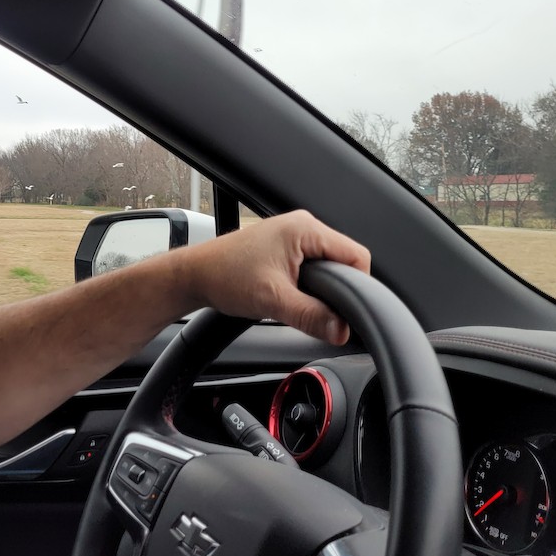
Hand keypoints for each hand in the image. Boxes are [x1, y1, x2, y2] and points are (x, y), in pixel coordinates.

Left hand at [182, 210, 369, 344]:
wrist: (196, 275)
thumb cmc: (225, 276)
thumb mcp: (274, 300)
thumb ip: (312, 316)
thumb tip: (341, 330)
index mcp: (305, 229)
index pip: (357, 255)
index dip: (358, 286)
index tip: (347, 310)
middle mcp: (303, 226)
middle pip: (345, 260)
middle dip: (339, 288)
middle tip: (320, 309)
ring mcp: (293, 235)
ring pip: (329, 264)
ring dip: (323, 287)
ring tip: (301, 301)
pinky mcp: (285, 247)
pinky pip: (314, 265)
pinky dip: (310, 283)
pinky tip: (295, 295)